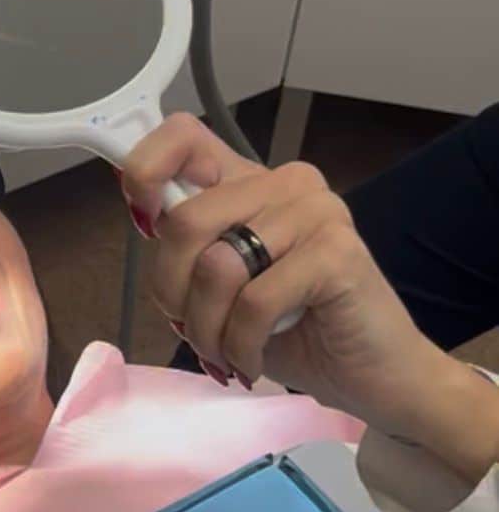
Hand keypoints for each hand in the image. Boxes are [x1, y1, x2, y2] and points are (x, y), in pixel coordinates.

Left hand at [119, 114, 451, 437]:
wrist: (368, 373)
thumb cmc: (289, 329)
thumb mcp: (218, 284)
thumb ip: (187, 245)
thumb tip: (142, 211)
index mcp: (249, 181)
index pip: (183, 137)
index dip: (144, 170)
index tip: (142, 218)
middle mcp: (284, 183)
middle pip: (184, 222)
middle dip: (172, 291)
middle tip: (193, 328)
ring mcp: (316, 211)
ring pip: (215, 267)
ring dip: (207, 328)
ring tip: (225, 350)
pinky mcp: (336, 251)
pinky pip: (253, 302)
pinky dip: (241, 344)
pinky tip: (252, 359)